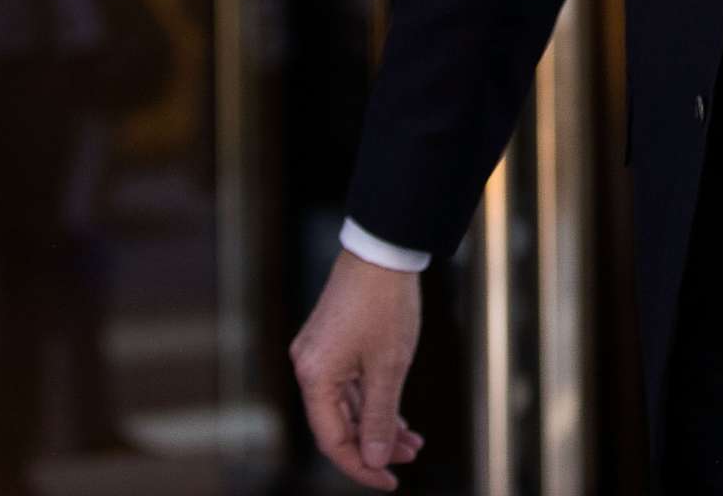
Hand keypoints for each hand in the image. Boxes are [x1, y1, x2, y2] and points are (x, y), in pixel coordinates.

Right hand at [291, 250, 426, 489]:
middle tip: (411, 457)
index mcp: (315, 377)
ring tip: (413, 441)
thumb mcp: (390, 366)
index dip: (361, 466)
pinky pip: (349, 385)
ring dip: (378, 423)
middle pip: (339, 424)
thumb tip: (374, 458)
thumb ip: (380, 416)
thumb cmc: (386, 304)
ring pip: (347, 405)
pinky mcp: (331, 343)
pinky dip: (373, 401)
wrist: (383, 250)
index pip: (333, 439)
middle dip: (375, 444)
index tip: (389, 482)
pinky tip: (397, 416)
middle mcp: (309, 368)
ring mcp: (319, 354)